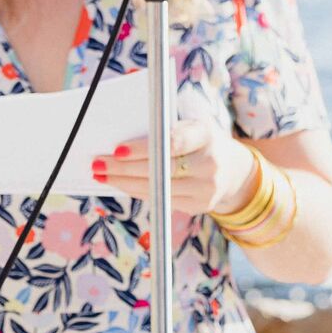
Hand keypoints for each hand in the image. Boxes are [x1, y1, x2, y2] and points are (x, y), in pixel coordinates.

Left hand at [94, 119, 257, 218]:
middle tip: (98, 163)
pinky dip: (137, 192)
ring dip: (124, 183)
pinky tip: (120, 185)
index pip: (171, 143)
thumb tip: (123, 143)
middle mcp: (210, 163)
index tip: (117, 150)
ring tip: (102, 175)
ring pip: (157, 188)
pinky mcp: (199, 206)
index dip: (143, 149)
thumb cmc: (201, 141)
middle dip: (123, 167)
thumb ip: (165, 131)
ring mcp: (206, 189)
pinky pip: (161, 200)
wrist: (233, 170)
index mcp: (206, 134)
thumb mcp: (191, 126)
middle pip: (159, 169)